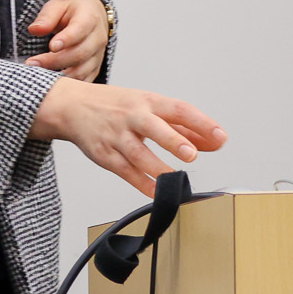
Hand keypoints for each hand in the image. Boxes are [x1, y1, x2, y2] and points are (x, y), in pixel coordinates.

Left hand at [25, 0, 109, 80]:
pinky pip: (84, 81)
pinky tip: (51, 84)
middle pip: (79, 54)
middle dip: (55, 61)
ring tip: (39, 76)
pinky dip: (69, 85)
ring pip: (82, 71)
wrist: (93, 15)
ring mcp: (98, 55)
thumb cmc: (72, 10)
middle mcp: (97, 38)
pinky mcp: (95, 68)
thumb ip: (47, 17)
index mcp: (89, 18)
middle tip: (32, 63)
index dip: (66, 39)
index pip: (80, 30)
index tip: (51, 46)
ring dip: (60, 76)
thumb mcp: (58, 5)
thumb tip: (35, 30)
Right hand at [30, 77, 226, 196]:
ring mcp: (117, 136)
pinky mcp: (105, 155)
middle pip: (154, 127)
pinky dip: (141, 183)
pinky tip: (156, 192)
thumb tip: (214, 143)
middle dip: (173, 140)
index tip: (220, 137)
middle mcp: (132, 117)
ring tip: (174, 180)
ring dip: (157, 168)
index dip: (200, 123)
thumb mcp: (149, 106)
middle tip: (191, 154)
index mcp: (148, 102)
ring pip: (138, 154)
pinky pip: (125, 171)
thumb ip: (182, 127)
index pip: (178, 110)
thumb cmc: (117, 106)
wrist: (72, 106)